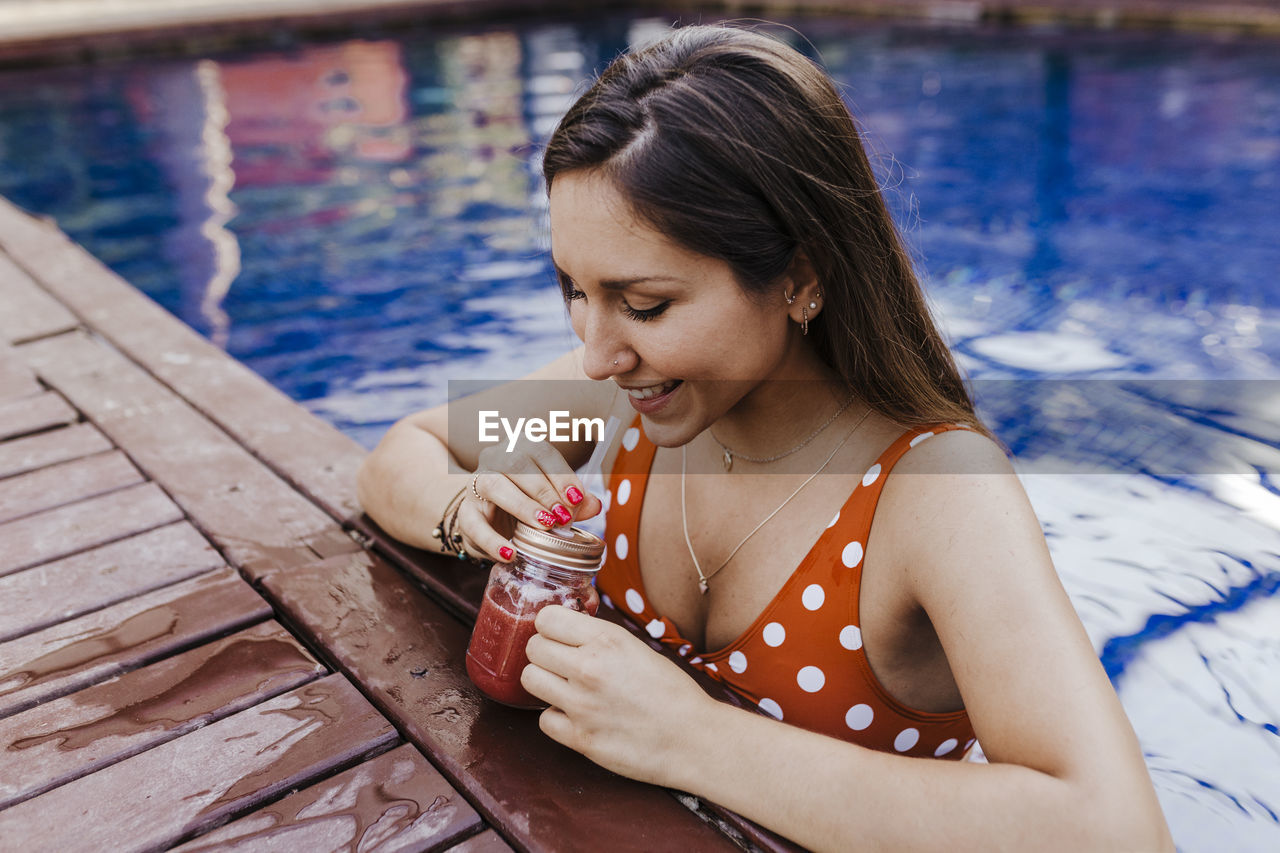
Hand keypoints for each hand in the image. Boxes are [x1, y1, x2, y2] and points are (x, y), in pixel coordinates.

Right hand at [459, 439, 603, 561]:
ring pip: (494, 484)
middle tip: (563, 516)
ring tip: (544, 525)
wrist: (487, 518)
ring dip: (523, 505)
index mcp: (521, 448)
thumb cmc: (525, 502)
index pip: (541, 452)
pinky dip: (493, 540)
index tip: (577, 498)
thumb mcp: (551, 500)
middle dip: (544, 490)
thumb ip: (572, 502)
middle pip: (517, 463)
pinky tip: (511, 553)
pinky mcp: (466, 512)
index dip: (560, 474)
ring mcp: (476, 484)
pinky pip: (474, 524)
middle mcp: (496, 459)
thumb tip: (595, 504)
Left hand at [521, 605, 715, 786]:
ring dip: (544, 681)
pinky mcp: (580, 738)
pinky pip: (543, 720)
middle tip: (561, 663)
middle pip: (533, 647)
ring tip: (563, 687)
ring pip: (530, 679)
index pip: (547, 618)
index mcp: (607, 640)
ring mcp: (581, 704)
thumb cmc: (673, 693)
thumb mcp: (637, 648)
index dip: (551, 626)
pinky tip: (575, 716)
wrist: (694, 739)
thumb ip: (600, 639)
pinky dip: (556, 717)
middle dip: (545, 652)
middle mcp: (589, 667)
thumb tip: (568, 630)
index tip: (560, 636)